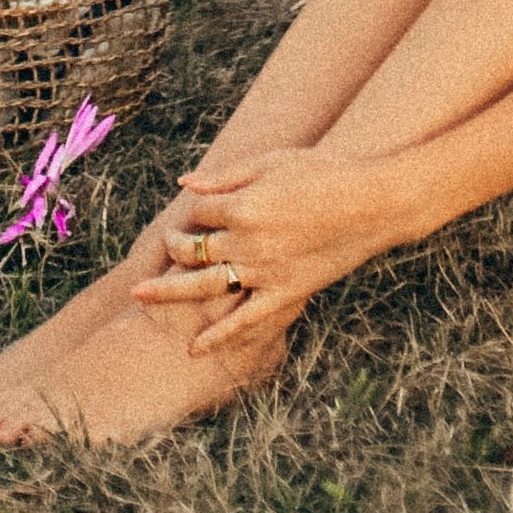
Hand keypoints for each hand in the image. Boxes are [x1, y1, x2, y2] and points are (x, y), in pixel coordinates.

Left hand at [130, 146, 391, 355]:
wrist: (372, 203)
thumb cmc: (324, 173)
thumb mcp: (273, 162)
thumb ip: (226, 176)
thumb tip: (186, 184)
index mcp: (243, 204)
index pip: (198, 212)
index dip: (193, 212)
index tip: (198, 211)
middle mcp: (247, 242)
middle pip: (193, 249)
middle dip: (174, 247)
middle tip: (165, 247)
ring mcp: (265, 272)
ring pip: (206, 287)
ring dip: (170, 291)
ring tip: (139, 296)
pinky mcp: (285, 293)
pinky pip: (246, 321)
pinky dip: (219, 338)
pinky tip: (194, 349)